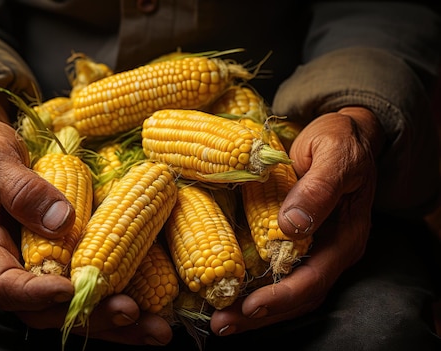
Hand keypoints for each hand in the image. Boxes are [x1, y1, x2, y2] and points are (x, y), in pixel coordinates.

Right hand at [0, 90, 171, 344]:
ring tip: (157, 329)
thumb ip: (21, 188)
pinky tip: (156, 308)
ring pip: (72, 306)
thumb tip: (63, 221)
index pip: (4, 284)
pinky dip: (121, 294)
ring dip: (115, 321)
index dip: (35, 294)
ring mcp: (39, 265)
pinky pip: (88, 282)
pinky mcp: (63, 257)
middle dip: (90, 316)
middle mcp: (10, 267)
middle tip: (131, 313)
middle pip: (46, 310)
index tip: (70, 290)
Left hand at [210, 106, 384, 333]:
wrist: (341, 133)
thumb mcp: (333, 155)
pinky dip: (252, 288)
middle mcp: (330, 252)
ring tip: (220, 321)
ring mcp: (313, 251)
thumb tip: (292, 226)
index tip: (251, 307)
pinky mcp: (295, 244)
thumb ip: (317, 189)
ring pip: (286, 292)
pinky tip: (227, 295)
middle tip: (223, 325)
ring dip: (254, 311)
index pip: (315, 279)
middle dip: (261, 316)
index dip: (283, 297)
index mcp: (345, 236)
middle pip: (298, 296)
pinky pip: (275, 275)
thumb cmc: (339, 140)